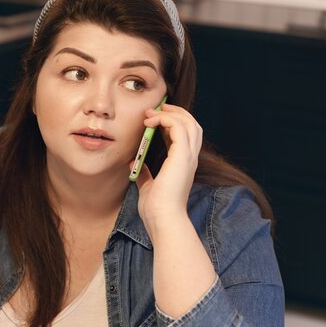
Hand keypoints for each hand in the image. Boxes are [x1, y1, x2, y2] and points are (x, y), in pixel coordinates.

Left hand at [134, 103, 202, 231]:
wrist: (162, 219)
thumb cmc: (156, 208)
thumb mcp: (148, 185)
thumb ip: (145, 172)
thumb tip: (133, 162)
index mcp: (184, 164)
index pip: (184, 135)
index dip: (172, 122)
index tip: (154, 118)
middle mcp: (190, 158)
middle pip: (192, 124)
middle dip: (176, 112)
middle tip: (158, 107)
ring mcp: (189, 156)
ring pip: (189, 122)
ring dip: (170, 113)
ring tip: (152, 112)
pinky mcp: (182, 156)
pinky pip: (178, 127)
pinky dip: (165, 119)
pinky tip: (150, 122)